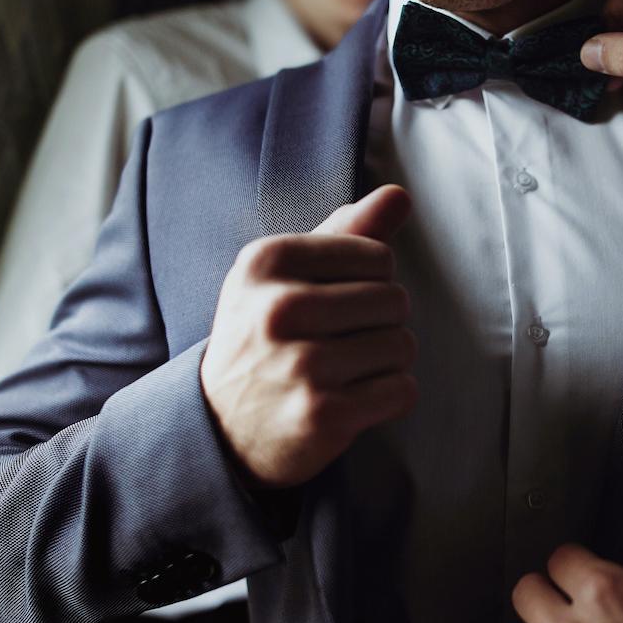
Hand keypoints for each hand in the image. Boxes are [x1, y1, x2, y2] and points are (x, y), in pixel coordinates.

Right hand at [200, 184, 417, 487]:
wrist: (219, 426)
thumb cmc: (264, 338)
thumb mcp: (284, 276)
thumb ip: (345, 232)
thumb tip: (399, 195)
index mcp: (267, 261)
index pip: (378, 256)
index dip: (371, 282)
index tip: (335, 304)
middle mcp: (280, 309)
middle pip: (395, 299)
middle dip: (382, 323)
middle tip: (341, 343)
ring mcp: (302, 365)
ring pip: (402, 345)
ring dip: (387, 362)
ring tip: (345, 371)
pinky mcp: (323, 414)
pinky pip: (402, 390)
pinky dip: (389, 397)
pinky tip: (353, 400)